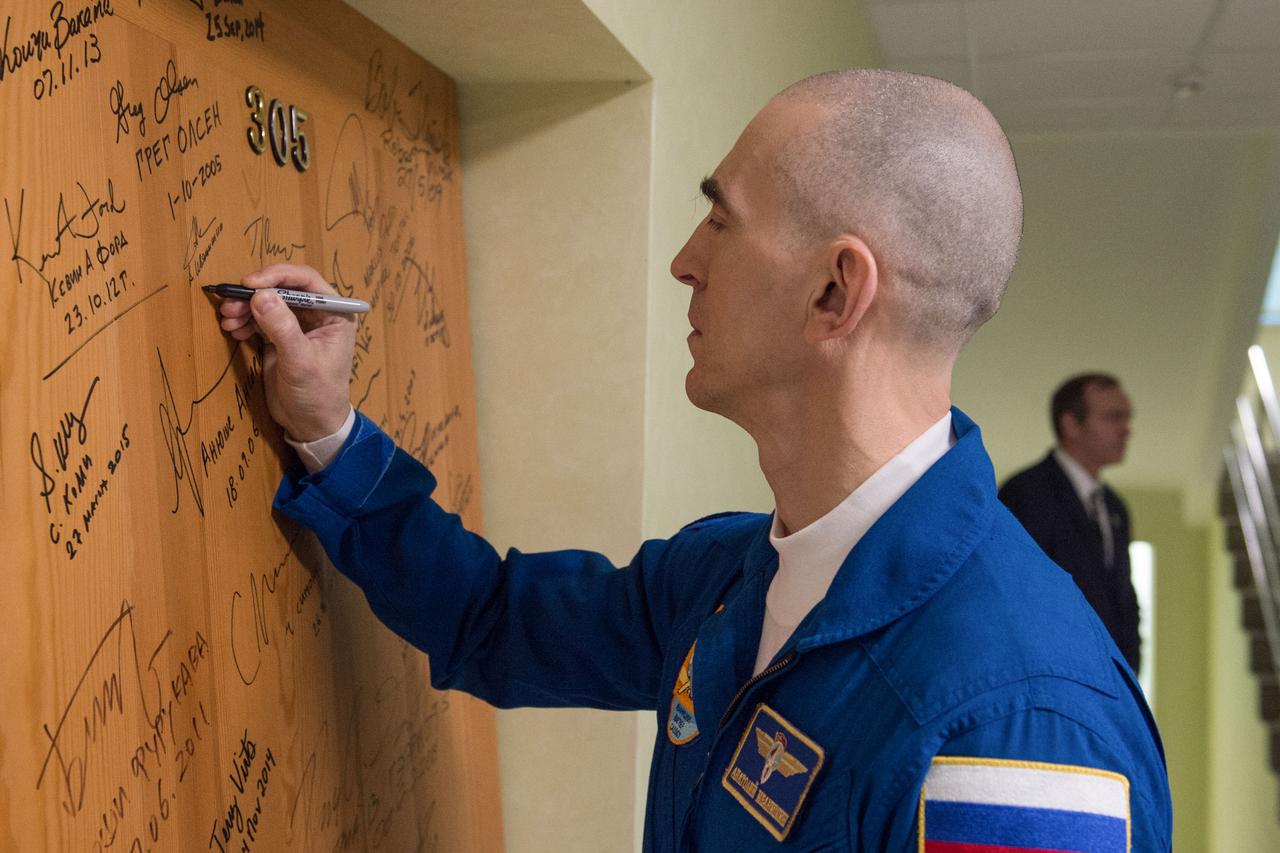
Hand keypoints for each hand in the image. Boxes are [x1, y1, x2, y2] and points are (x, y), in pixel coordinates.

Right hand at [215, 263, 355, 440]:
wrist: (311, 425)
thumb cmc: (317, 395)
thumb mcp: (300, 361)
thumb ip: (282, 328)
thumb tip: (261, 295)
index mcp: (335, 314)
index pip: (306, 281)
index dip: (277, 276)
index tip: (249, 284)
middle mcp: (319, 314)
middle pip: (282, 289)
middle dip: (255, 295)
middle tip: (230, 304)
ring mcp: (298, 325)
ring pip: (268, 303)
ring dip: (245, 308)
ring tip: (227, 320)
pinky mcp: (281, 337)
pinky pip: (260, 319)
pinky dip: (245, 321)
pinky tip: (233, 330)